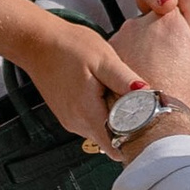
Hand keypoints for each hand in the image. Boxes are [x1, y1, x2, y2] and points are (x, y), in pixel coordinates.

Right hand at [16, 15, 146, 151]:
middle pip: (112, 141)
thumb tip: (148, 95)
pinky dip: (105, 114)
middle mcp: (77, 124)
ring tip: (129, 101)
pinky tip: (110, 96)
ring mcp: (71, 121)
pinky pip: (93, 122)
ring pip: (103, 132)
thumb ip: (125, 80)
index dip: (136, 142)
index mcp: (87, 113)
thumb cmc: (68, 47)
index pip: (116, 147)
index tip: (152, 130)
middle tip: (147, 112)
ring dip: (118, 122)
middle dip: (131, 130)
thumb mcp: (103, 59)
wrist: (37, 43)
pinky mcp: (69, 115)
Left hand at [110, 0, 189, 114]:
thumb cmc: (183, 90)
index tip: (186, 47)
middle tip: (172, 66)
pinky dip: (130, 64)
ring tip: (156, 76)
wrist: (152, 118)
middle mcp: (142, 21)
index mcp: (170, 19)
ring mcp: (122, 38)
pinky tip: (140, 81)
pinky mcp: (110, 57)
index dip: (184, 30)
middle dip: (164, 41)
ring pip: (138, 39)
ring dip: (145, 52)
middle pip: (157, 25)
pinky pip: (122, 54)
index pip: (178, 12)